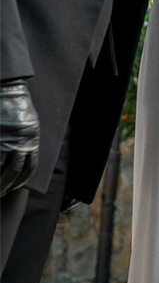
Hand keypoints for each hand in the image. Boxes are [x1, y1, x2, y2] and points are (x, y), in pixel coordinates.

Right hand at [0, 80, 39, 194]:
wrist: (8, 89)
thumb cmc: (16, 106)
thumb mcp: (30, 122)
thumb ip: (26, 139)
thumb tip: (22, 155)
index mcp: (32, 138)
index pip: (30, 165)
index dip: (22, 179)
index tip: (15, 187)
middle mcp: (22, 141)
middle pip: (16, 170)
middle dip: (7, 184)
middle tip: (1, 193)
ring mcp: (7, 140)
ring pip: (2, 169)